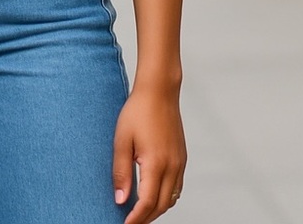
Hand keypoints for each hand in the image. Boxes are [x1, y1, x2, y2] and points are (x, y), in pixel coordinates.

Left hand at [112, 86, 186, 222]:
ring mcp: (180, 163)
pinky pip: (177, 187)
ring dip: (156, 209)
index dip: (135, 219)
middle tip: (130, 222)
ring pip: (171, 198)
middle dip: (146, 218)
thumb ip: (121, 172)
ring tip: (139, 212)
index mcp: (156, 164)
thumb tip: (120, 200)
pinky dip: (165, 197)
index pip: (147, 203)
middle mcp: (172, 167)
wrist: (159, 91)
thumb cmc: (138, 111)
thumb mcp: (122, 140)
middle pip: (161, 206)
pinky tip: (152, 194)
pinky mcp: (182, 158)